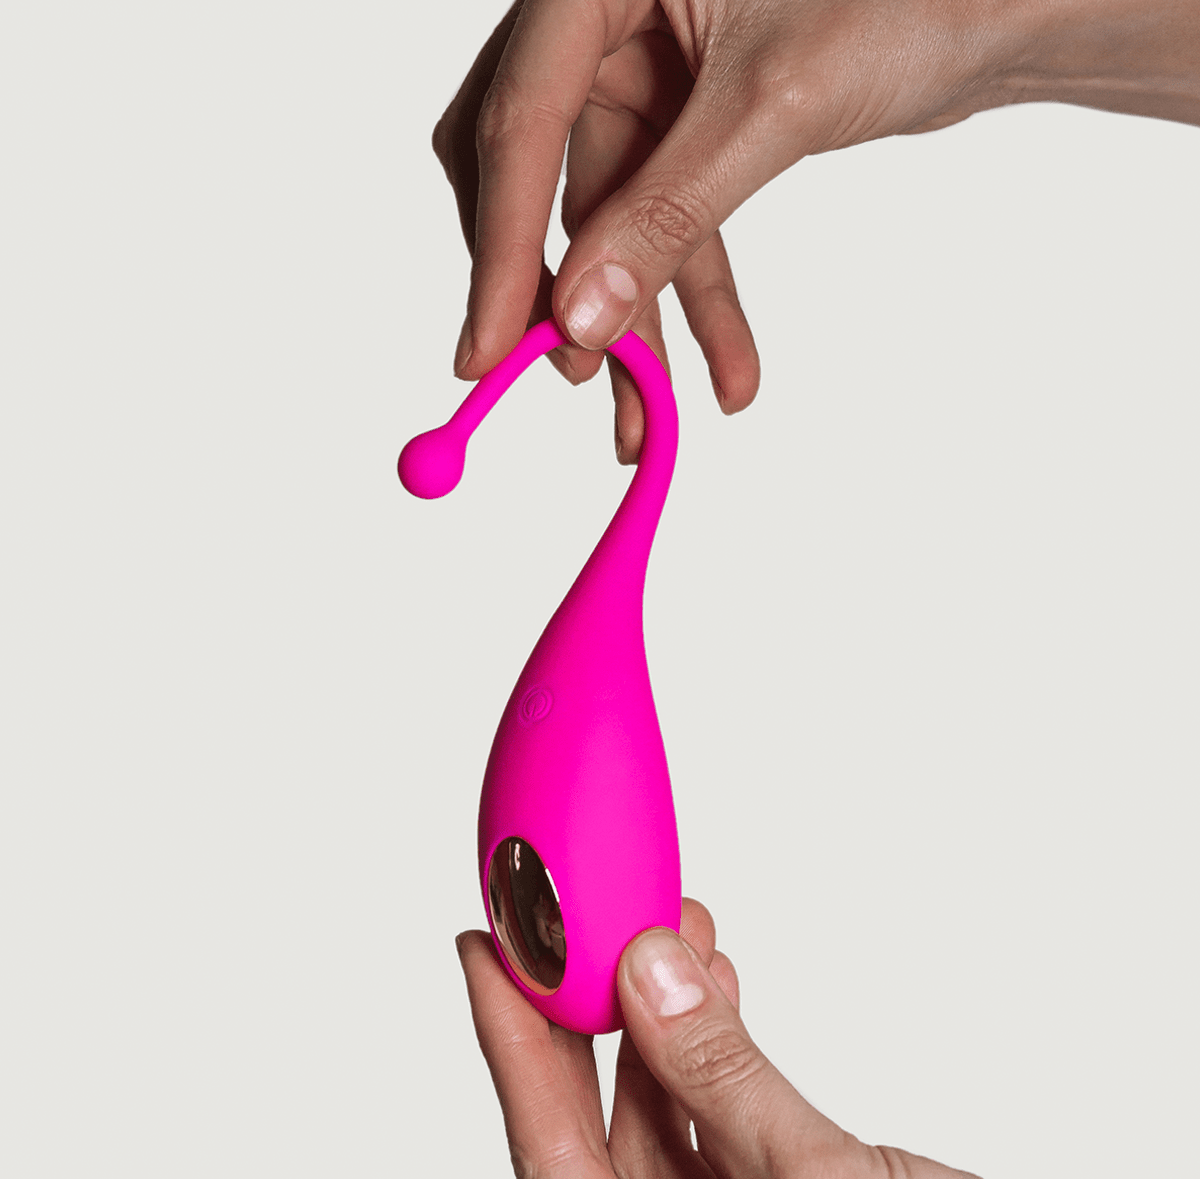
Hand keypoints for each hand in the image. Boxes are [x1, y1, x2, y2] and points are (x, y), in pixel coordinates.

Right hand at [433, 0, 1199, 462]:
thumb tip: (583, 319)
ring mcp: (647, 68)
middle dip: (558, 290)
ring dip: (633, 318)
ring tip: (645, 419)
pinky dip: (695, 294)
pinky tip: (725, 371)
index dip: (501, 250)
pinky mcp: (689, 118)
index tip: (486, 353)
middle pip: (538, 172)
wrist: (1004, 2)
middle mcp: (607, 14)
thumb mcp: (773, 106)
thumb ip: (668, 211)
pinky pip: (667, 219)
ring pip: (609, 215)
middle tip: (569, 381)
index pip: (519, 120)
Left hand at [457, 898, 979, 1177]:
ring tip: (661, 925)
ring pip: (665, 1101)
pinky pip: (724, 1105)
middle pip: (595, 1115)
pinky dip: (718, 1034)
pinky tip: (717, 981)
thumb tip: (648, 975)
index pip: (548, 1142)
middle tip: (567, 917)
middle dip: (583, 1003)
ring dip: (660, 1005)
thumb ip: (724, 1079)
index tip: (486, 946)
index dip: (509, 1038)